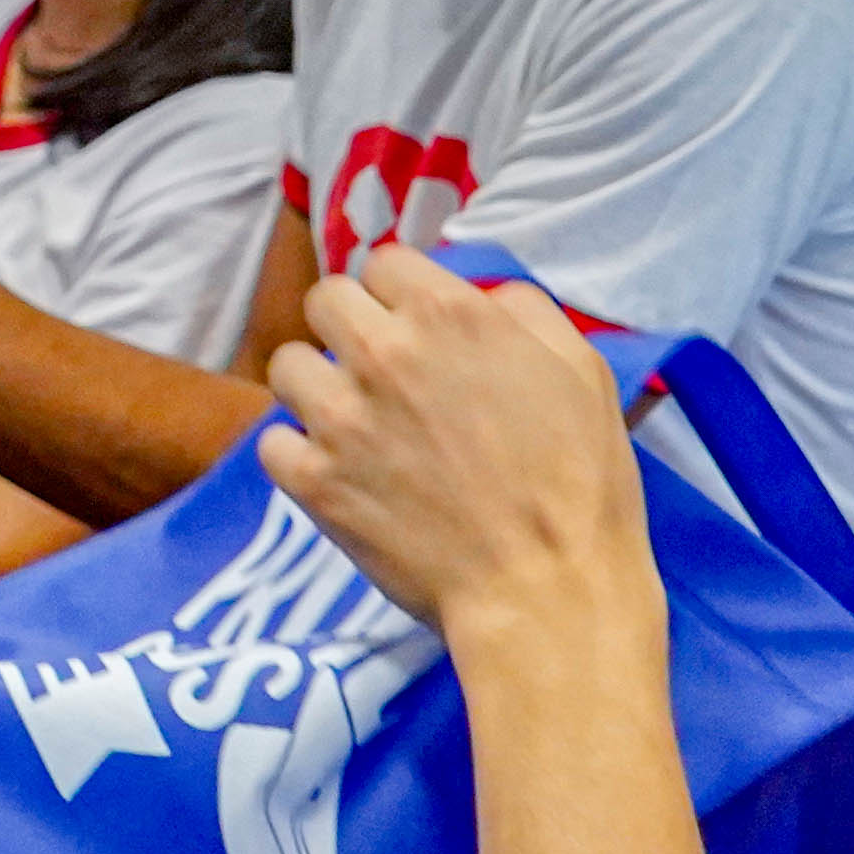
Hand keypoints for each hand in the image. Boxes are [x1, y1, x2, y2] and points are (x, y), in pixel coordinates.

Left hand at [255, 251, 646, 629]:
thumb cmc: (579, 484)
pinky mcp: (315, 481)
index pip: (386, 262)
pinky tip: (334, 471)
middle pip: (326, 299)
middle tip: (377, 369)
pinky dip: (298, 454)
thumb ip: (525, 312)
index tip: (413, 326)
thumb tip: (483, 295)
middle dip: (350, 326)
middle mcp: (385, 353)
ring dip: (316, 386)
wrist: (547, 591)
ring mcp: (342, 417)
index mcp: (450, 314)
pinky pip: (272, 441)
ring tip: (350, 420)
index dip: (401, 293)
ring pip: (287, 365)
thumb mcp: (582, 371)